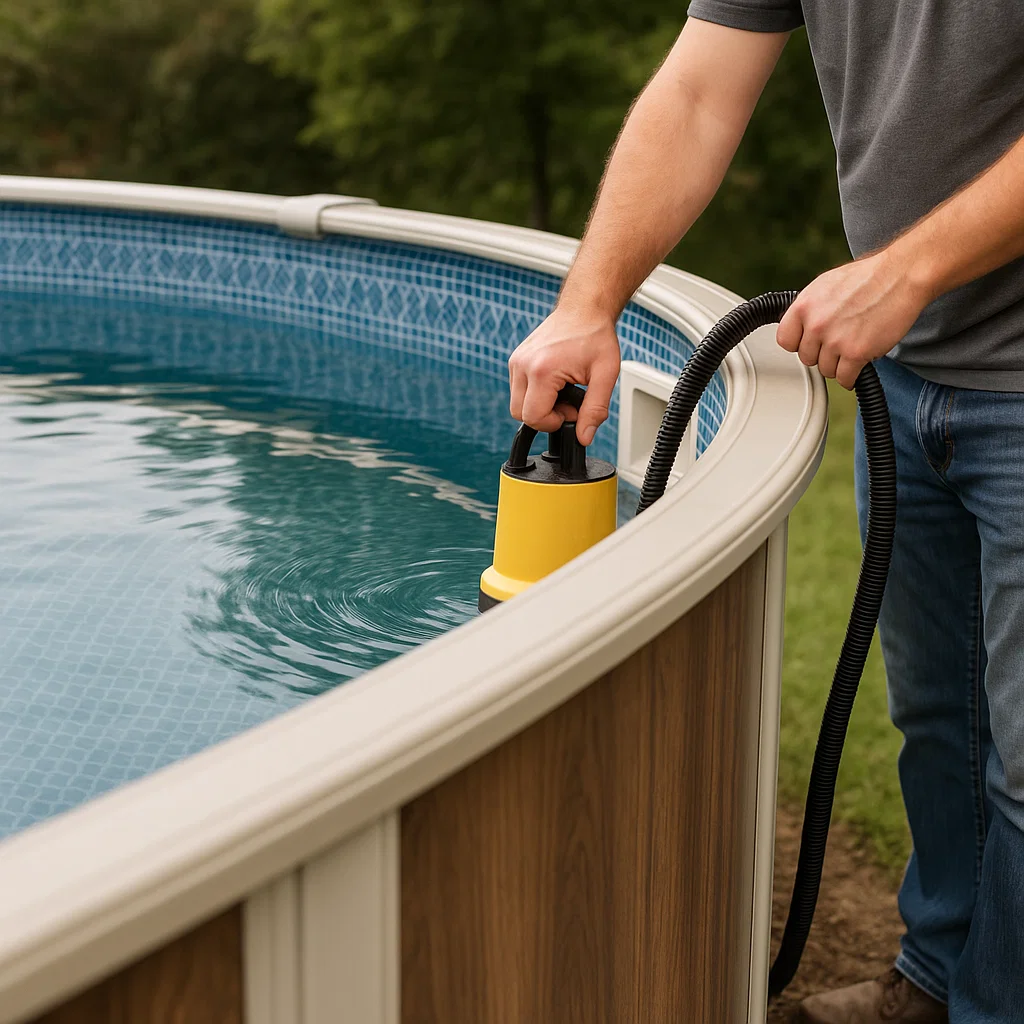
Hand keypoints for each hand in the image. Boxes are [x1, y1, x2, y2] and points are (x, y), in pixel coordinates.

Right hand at [508, 306, 620, 444]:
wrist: (584, 308)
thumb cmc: (595, 335)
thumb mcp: (605, 375)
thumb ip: (595, 410)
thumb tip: (583, 437)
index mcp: (542, 370)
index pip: (533, 417)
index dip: (553, 423)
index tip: (572, 412)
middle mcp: (522, 364)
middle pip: (519, 414)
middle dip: (544, 417)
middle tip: (568, 403)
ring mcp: (516, 360)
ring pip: (517, 403)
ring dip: (539, 405)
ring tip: (563, 391)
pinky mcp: (516, 359)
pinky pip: (518, 389)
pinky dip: (534, 394)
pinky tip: (555, 383)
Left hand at [777, 249, 930, 388]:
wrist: (900, 276)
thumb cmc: (868, 278)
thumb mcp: (826, 285)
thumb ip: (810, 308)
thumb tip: (800, 327)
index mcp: (804, 306)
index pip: (785, 340)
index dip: (799, 344)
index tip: (809, 344)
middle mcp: (816, 324)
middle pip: (807, 358)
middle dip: (822, 354)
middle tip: (839, 343)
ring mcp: (835, 340)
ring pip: (826, 370)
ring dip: (839, 364)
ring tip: (853, 348)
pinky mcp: (856, 353)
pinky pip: (844, 379)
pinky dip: (851, 377)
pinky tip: (857, 366)